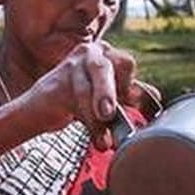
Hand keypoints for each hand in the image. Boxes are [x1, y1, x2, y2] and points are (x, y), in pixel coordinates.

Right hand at [19, 40, 140, 147]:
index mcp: (105, 52)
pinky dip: (86, 123)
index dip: (130, 87)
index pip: (125, 63)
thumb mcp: (107, 94)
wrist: (39, 110)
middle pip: (104, 67)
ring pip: (87, 91)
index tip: (135, 108)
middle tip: (108, 114)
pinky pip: (73, 103)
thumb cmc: (76, 99)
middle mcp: (88, 53)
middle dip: (107, 92)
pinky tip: (94, 137)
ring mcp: (70, 66)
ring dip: (96, 121)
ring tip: (104, 142)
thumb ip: (129, 93)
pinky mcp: (54, 84)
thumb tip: (155, 96)